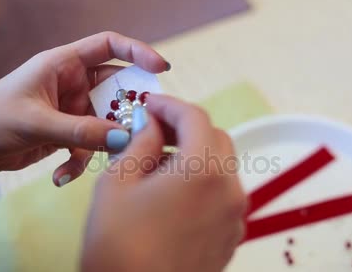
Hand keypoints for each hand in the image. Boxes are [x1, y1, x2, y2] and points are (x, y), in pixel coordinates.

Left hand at [0, 32, 167, 182]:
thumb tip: (124, 139)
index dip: (137, 52)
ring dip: (103, 142)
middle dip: (128, 109)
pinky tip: (59, 176)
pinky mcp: (67, 132)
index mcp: (63, 63)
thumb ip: (80, 131)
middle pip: (116, 87)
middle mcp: (72, 82)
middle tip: (141, 126)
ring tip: (93, 160)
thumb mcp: (37, 123)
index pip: (108, 45)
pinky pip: (88, 144)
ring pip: (106, 121)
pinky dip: (79, 161)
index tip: (161, 69)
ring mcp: (71, 108)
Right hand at [81, 95, 246, 271]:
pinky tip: (172, 194)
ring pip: (221, 166)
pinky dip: (202, 182)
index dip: (170, 105)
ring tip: (157, 164)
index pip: (194, 117)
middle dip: (185, 127)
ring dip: (194, 154)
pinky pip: (222, 194)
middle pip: (215, 137)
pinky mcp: (230, 237)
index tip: (150, 104)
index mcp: (203, 170)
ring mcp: (234, 216)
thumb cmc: (118, 246)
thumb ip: (140, 142)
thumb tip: (150, 122)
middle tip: (153, 130)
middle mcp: (229, 189)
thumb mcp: (117, 183)